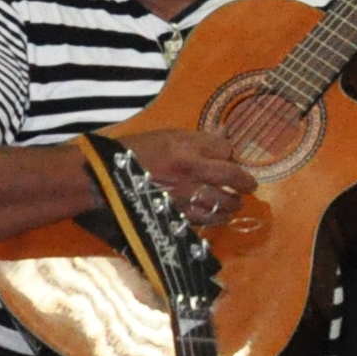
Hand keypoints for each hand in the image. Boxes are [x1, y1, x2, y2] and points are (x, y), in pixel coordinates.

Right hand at [121, 125, 257, 229]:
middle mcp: (190, 172)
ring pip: (223, 202)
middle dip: (246, 182)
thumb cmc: (135, 152)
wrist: (106, 179)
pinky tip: (219, 215)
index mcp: (186, 148)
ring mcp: (185, 196)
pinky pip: (207, 219)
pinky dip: (217, 218)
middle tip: (250, 186)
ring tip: (235, 203)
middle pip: (232, 177)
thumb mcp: (166, 136)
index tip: (229, 158)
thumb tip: (224, 136)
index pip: (225, 149)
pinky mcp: (178, 215)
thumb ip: (197, 139)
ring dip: (234, 204)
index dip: (230, 154)